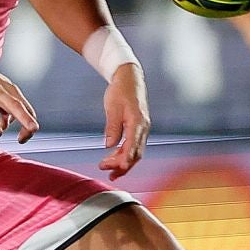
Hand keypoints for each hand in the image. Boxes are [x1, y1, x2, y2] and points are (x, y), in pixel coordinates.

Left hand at [99, 63, 150, 178]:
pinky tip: (113, 158)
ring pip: (135, 151)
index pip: (133, 147)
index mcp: (138, 122)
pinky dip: (124, 154)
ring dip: (122, 162)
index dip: (125, 160)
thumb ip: (112, 127)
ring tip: (107, 169)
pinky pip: (133, 145)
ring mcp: (142, 129)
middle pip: (136, 154)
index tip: (116, 169)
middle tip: (106, 171)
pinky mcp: (138, 128)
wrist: (129, 78)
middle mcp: (143, 128)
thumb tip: (109, 145)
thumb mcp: (113, 108)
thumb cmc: (121, 90)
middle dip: (122, 166)